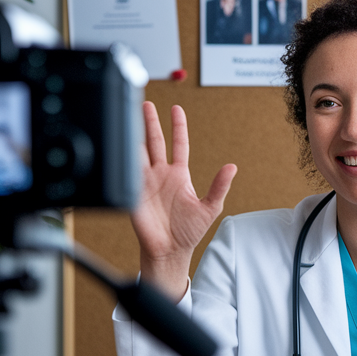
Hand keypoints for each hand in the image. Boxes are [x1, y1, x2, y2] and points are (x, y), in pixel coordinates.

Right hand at [131, 102, 236, 301]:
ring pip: (139, 151)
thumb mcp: (210, 208)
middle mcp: (161, 175)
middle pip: (154, 141)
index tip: (176, 109)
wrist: (169, 251)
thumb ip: (219, 187)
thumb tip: (232, 168)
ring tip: (130, 116)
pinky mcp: (134, 192)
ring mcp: (146, 182)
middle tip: (145, 104)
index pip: (178, 144)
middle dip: (150, 122)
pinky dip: (126, 158)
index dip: (178, 126)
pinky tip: (124, 144)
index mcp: (179, 175)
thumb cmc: (189, 232)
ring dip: (135, 134)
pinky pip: (129, 171)